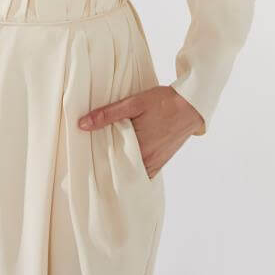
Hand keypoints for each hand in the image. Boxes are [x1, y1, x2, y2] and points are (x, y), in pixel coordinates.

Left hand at [77, 85, 203, 176]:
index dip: (97, 167)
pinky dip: (134, 170)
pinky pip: (145, 172)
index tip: (84, 167)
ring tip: (104, 164)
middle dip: (107, 169)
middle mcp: (148, 160)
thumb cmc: (164, 102)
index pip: (111, 165)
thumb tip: (82, 124)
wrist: (192, 104)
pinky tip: (124, 163)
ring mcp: (157, 162)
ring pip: (133, 173)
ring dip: (120, 170)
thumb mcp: (134, 103)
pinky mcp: (162, 160)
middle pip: (121, 172)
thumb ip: (108, 114)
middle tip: (90, 165)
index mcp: (139, 148)